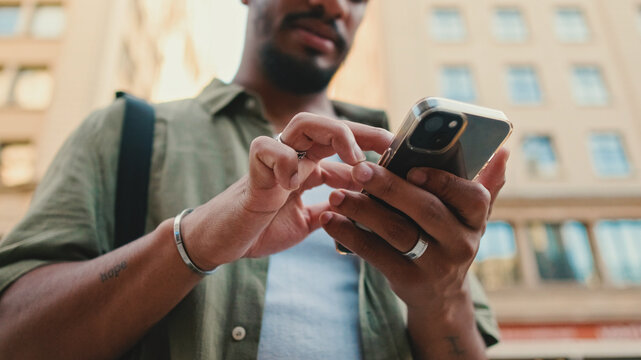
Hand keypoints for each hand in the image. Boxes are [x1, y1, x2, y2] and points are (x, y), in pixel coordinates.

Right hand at [181, 113, 392, 269]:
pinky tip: (295, 184)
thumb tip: (361, 208)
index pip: (340, 145)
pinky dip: (284, 161)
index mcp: (306, 166)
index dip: (368, 143)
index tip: (396, 151)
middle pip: (326, 125)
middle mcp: (292, 157)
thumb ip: (330, 211)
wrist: (223, 242)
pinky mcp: (252, 170)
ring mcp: (272, 160)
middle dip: (359, 130)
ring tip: (353, 159)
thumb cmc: (261, 228)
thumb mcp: (306, 222)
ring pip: (301, 124)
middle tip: (386, 145)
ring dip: (332, 135)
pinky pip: (266, 148)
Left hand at [320, 148, 508, 310]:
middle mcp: (462, 243)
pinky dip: (351, 236)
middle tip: (358, 170)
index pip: (471, 197)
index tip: (413, 168)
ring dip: (363, 210)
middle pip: (426, 211)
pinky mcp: (408, 281)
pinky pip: (376, 255)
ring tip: (336, 194)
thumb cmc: (449, 238)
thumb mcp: (471, 216)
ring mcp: (436, 265)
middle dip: (390, 188)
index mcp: (477, 219)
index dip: (443, 181)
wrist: (440, 295)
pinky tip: (330, 221)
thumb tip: (503, 151)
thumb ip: (486, 183)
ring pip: (397, 232)